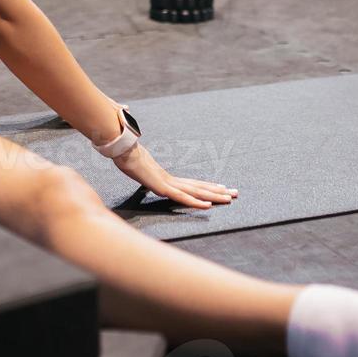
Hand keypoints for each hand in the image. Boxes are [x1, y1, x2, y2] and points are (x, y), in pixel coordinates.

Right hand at [112, 143, 238, 209]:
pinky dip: (195, 202)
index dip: (207, 187)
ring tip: (229, 198)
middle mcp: (172, 180)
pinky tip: (207, 205)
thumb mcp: (139, 172)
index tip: (221, 188)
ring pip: (196, 192)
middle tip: (235, 193)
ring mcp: (168, 183)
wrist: (122, 151)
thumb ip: (145, 176)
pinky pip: (182, 197)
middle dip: (218, 191)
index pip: (192, 184)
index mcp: (167, 178)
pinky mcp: (162, 187)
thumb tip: (144, 176)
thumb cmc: (128, 159)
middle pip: (199, 187)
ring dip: (214, 196)